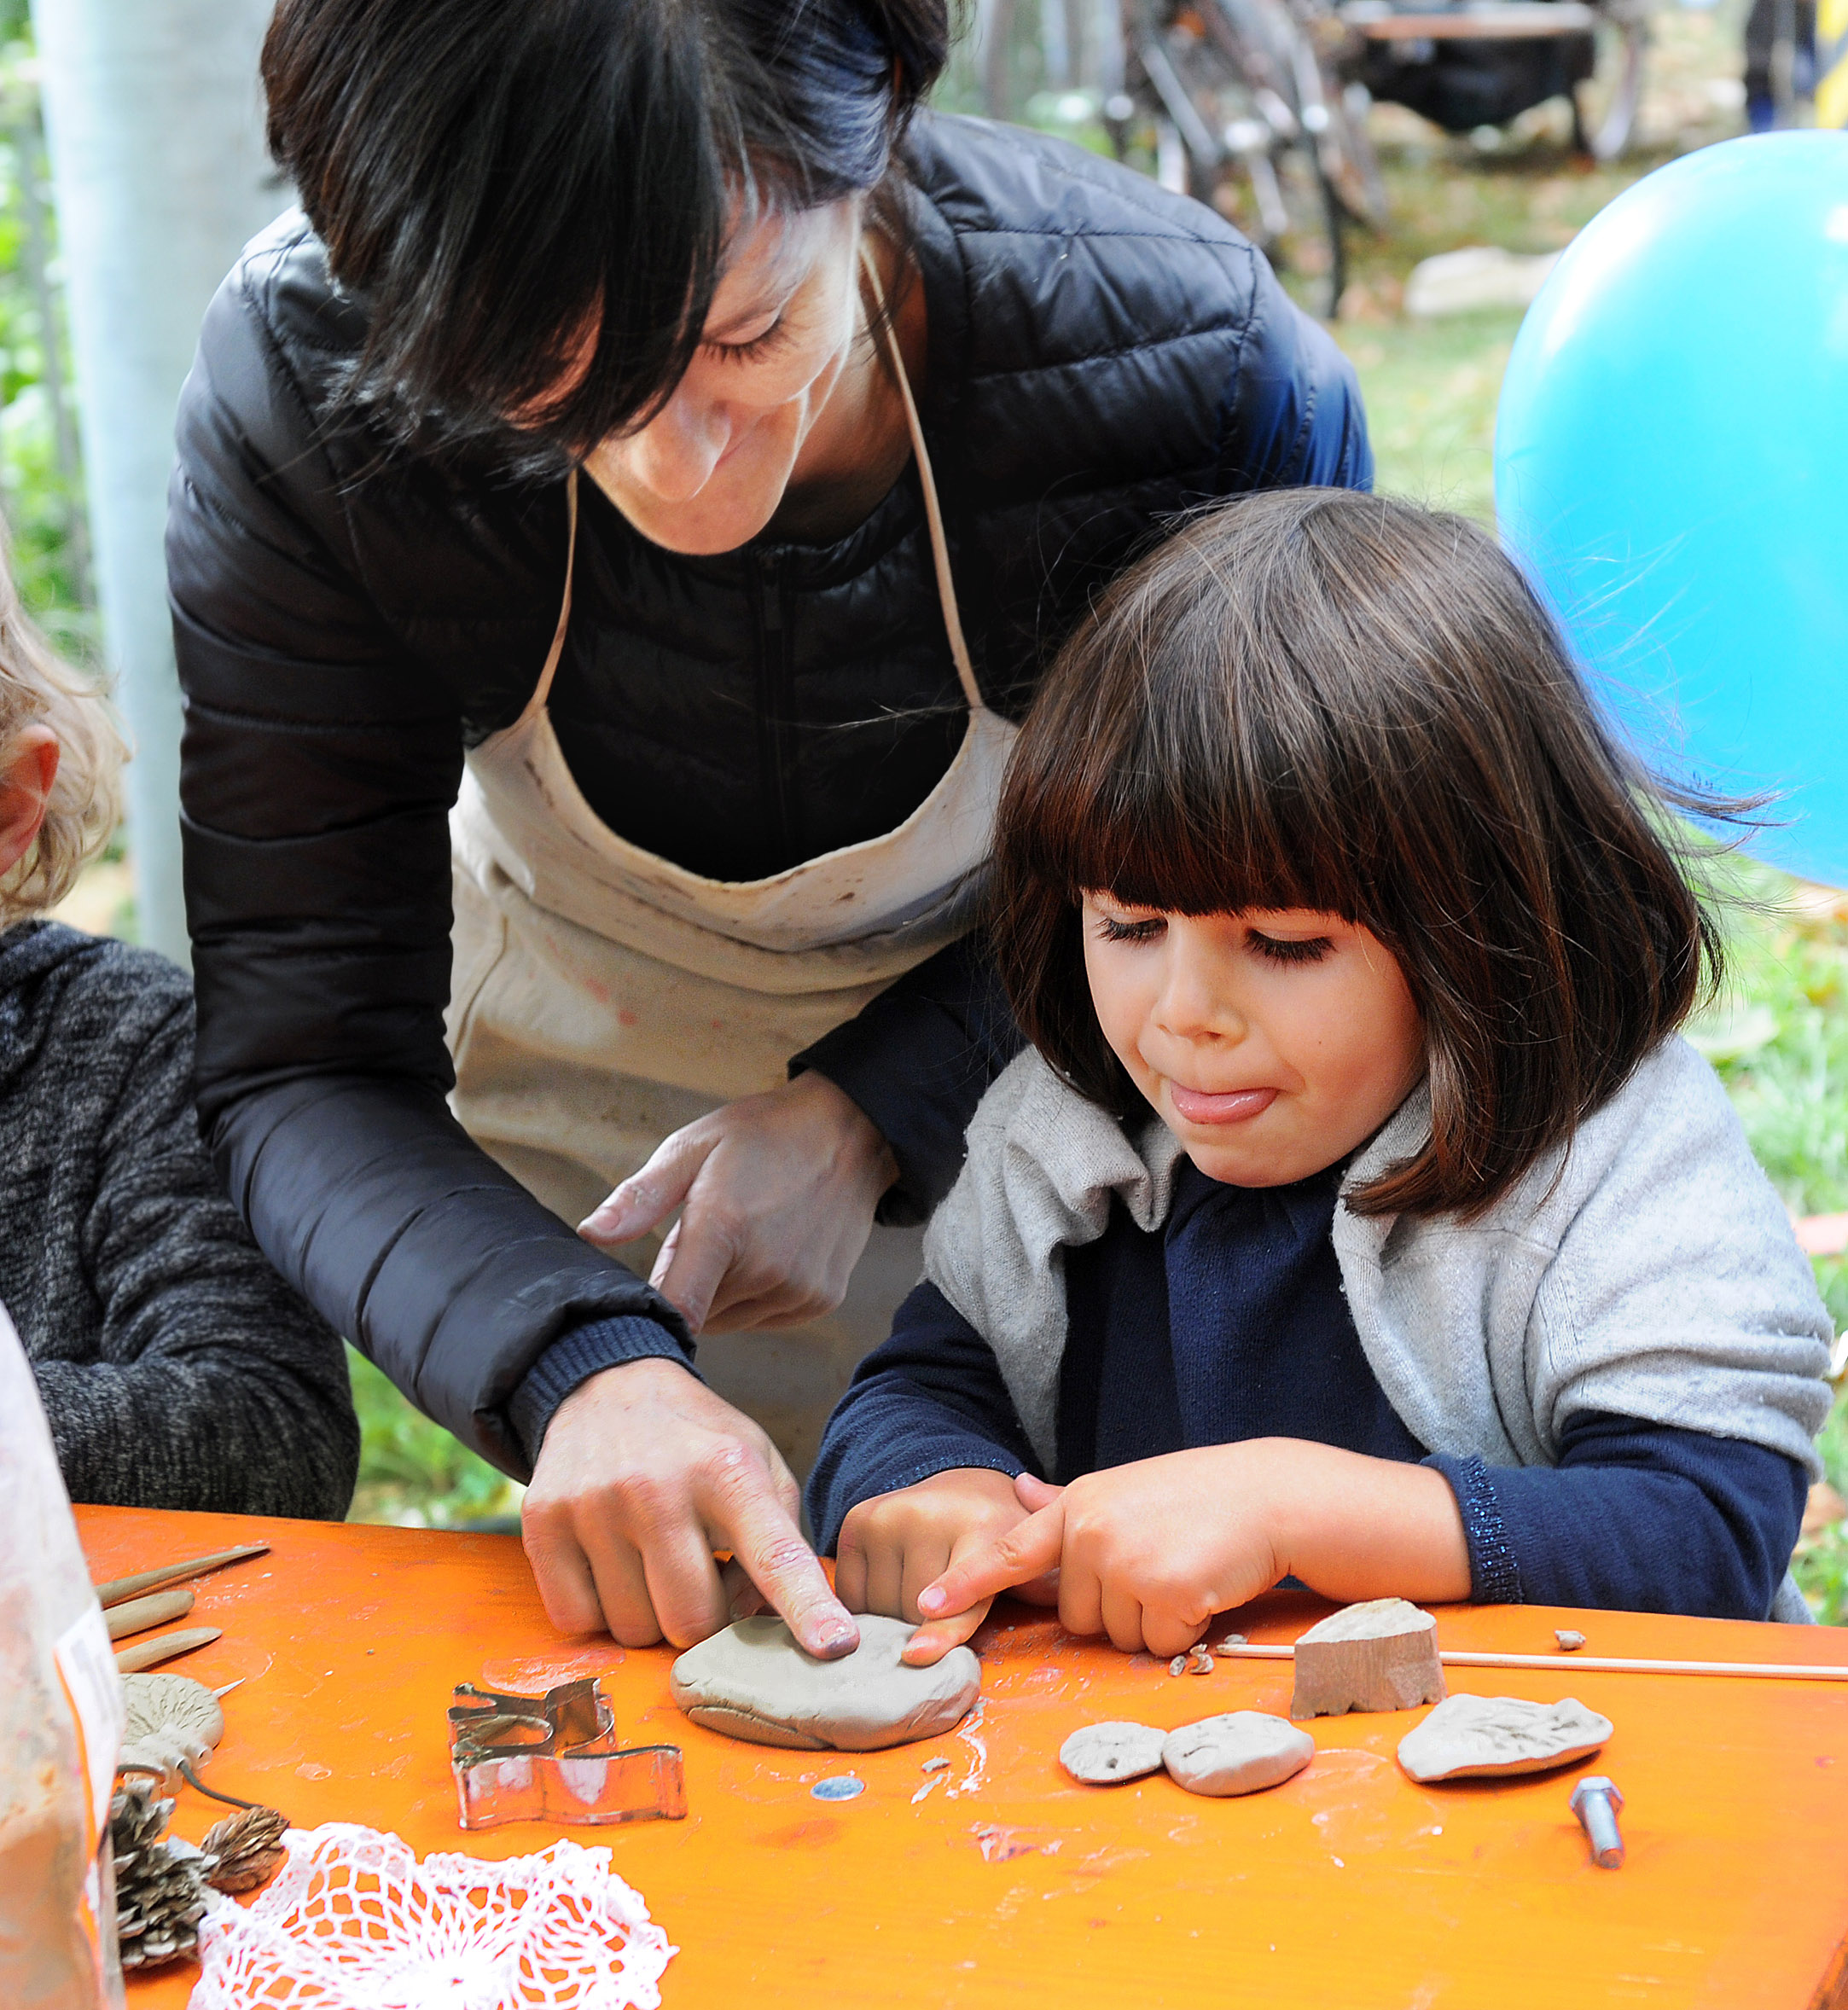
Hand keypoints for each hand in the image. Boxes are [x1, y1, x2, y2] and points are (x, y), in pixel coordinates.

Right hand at [521, 1356, 859, 1655]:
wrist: (607, 1386)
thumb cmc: (697, 1442)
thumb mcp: (758, 1463)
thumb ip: (780, 1541)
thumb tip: (769, 1624)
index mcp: (728, 1472)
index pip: (775, 1554)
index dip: (806, 1607)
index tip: (837, 1646)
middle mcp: (659, 1488)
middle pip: (691, 1622)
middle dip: (702, 1619)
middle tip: (698, 1576)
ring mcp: (595, 1506)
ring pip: (633, 1629)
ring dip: (649, 1614)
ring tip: (652, 1560)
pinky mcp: (544, 1522)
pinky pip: (577, 1620)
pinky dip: (598, 1609)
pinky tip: (610, 1562)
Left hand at [578, 1072, 898, 1333]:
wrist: (849, 1132)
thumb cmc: (763, 1135)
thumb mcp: (693, 1147)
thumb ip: (640, 1196)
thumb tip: (590, 1234)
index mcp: (724, 1228)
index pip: (675, 1310)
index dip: (651, 1309)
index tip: (644, 1292)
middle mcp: (765, 1269)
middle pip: (698, 1315)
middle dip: (688, 1283)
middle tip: (704, 1232)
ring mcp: (797, 1288)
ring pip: (731, 1320)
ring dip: (722, 1292)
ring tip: (741, 1236)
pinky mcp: (820, 1300)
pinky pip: (765, 1318)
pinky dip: (756, 1296)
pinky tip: (768, 1251)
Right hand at [834, 1468, 1047, 1665]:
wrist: (964, 1482)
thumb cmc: (1002, 1534)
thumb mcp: (1034, 1553)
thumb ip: (1048, 1585)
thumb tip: (1061, 1605)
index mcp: (983, 1527)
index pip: (963, 1590)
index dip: (943, 1626)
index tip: (918, 1654)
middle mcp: (930, 1515)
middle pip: (916, 1615)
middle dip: (929, 1628)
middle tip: (944, 1608)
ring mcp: (890, 1515)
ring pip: (882, 1609)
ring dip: (896, 1619)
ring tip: (919, 1589)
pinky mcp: (859, 1521)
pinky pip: (853, 1594)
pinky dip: (868, 1604)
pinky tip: (891, 1583)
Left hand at [916, 1443, 1471, 1657]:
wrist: (1271, 1495)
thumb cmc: (1199, 1495)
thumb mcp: (1126, 1488)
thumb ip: (1067, 1502)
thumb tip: (1017, 1487)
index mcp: (1076, 1505)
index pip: (1010, 1550)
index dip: (965, 1583)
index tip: (926, 1609)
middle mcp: (1092, 1531)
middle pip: (1076, 1615)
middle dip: (1116, 1606)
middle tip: (1157, 1565)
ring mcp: (1126, 1561)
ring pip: (1117, 1635)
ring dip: (1151, 1619)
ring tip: (1183, 1571)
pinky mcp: (1166, 1592)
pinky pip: (1158, 1644)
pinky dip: (1183, 1631)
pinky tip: (1204, 1588)